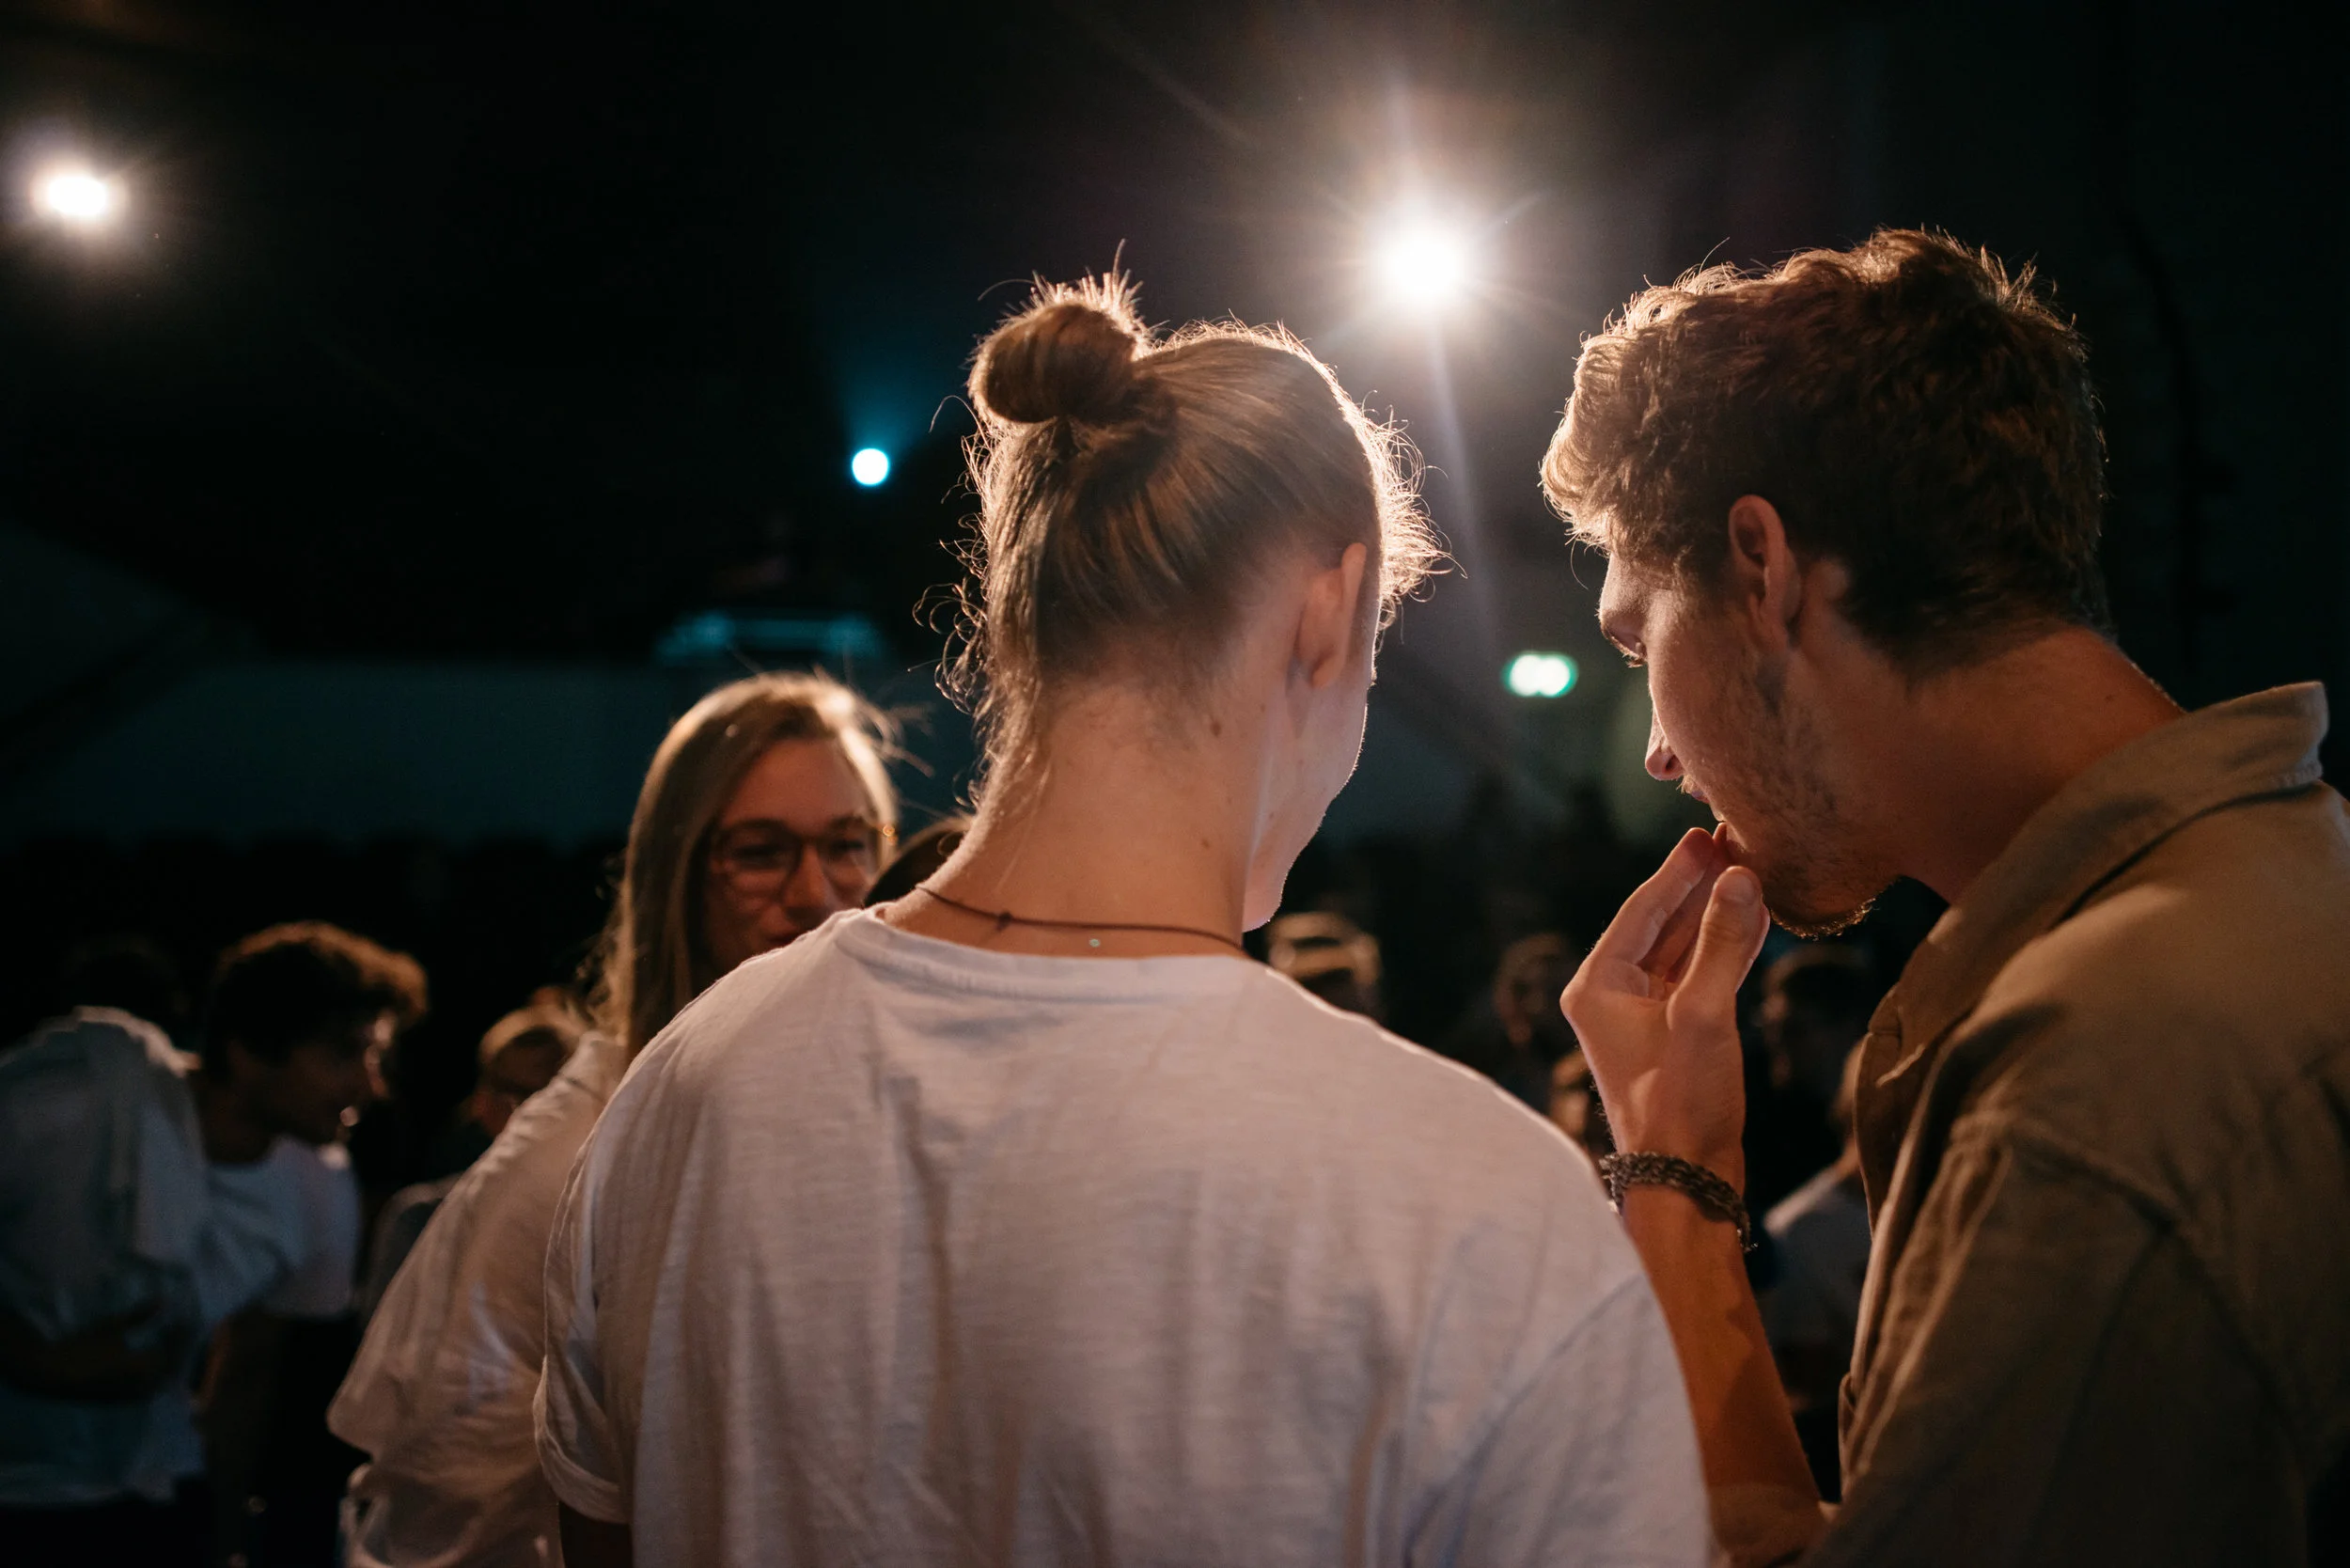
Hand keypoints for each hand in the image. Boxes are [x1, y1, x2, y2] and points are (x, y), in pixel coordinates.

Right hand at [0, 1301, 194, 1402]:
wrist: (52, 1375)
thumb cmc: (82, 1347)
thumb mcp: (112, 1327)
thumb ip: (140, 1315)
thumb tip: (164, 1300)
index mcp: (144, 1367)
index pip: (174, 1349)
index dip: (181, 1333)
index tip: (185, 1318)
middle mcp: (142, 1385)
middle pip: (172, 1366)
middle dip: (180, 1348)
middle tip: (182, 1330)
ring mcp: (132, 1397)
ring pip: (162, 1380)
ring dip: (170, 1363)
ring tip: (170, 1345)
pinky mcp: (121, 1401)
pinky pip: (149, 1389)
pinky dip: (157, 1375)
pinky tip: (154, 1364)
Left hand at [1561, 826, 1769, 1188]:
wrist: (1686, 1179)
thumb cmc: (1682, 1103)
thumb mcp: (1704, 1015)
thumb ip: (1723, 945)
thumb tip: (1740, 879)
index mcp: (1596, 985)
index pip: (1641, 910)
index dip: (1677, 871)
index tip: (1707, 834)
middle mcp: (1610, 996)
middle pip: (1659, 925)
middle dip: (1698, 887)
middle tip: (1735, 844)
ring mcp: (1640, 1016)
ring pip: (1681, 949)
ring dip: (1715, 915)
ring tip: (1750, 873)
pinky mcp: (1672, 1035)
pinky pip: (1697, 976)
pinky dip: (1723, 949)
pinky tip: (1752, 920)